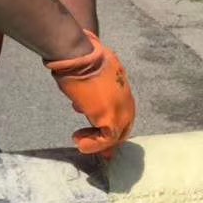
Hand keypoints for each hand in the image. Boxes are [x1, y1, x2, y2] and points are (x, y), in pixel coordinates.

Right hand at [47, 31, 135, 157]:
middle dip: (111, 138)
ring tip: (80, 141)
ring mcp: (120, 107)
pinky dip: (94, 144)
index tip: (98, 132)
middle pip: (124, 124)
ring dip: (98, 142)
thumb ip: (89, 89)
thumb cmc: (77, 56)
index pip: (122, 109)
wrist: (77, 53)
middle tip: (99, 148)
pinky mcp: (110, 116)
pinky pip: (107, 138)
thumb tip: (81, 103)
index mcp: (121, 83)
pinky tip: (80, 142)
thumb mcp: (87, 73)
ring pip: (116, 134)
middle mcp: (125, 96)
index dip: (113, 123)